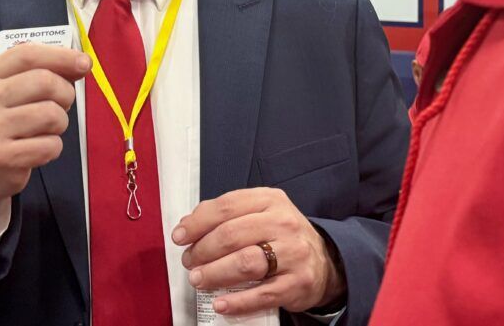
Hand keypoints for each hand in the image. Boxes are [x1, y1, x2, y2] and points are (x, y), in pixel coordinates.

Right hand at [0, 43, 91, 230]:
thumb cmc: (1, 124)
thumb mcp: (9, 91)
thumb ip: (40, 72)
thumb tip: (80, 63)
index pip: (28, 54)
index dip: (61, 56)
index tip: (83, 63)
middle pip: (46, 82)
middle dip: (65, 94)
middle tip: (61, 106)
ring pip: (52, 115)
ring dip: (59, 124)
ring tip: (45, 130)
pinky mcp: (2, 156)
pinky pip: (50, 146)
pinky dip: (52, 149)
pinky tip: (37, 149)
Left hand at [172, 187, 345, 315]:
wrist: (323, 261)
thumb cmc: (280, 235)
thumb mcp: (259, 213)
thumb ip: (225, 215)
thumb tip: (187, 226)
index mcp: (270, 200)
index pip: (227, 206)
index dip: (198, 222)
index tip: (180, 237)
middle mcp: (283, 223)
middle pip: (232, 235)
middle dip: (203, 250)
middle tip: (190, 262)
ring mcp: (292, 253)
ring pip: (245, 263)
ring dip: (215, 273)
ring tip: (199, 279)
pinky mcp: (297, 283)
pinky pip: (262, 295)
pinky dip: (237, 302)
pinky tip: (219, 303)